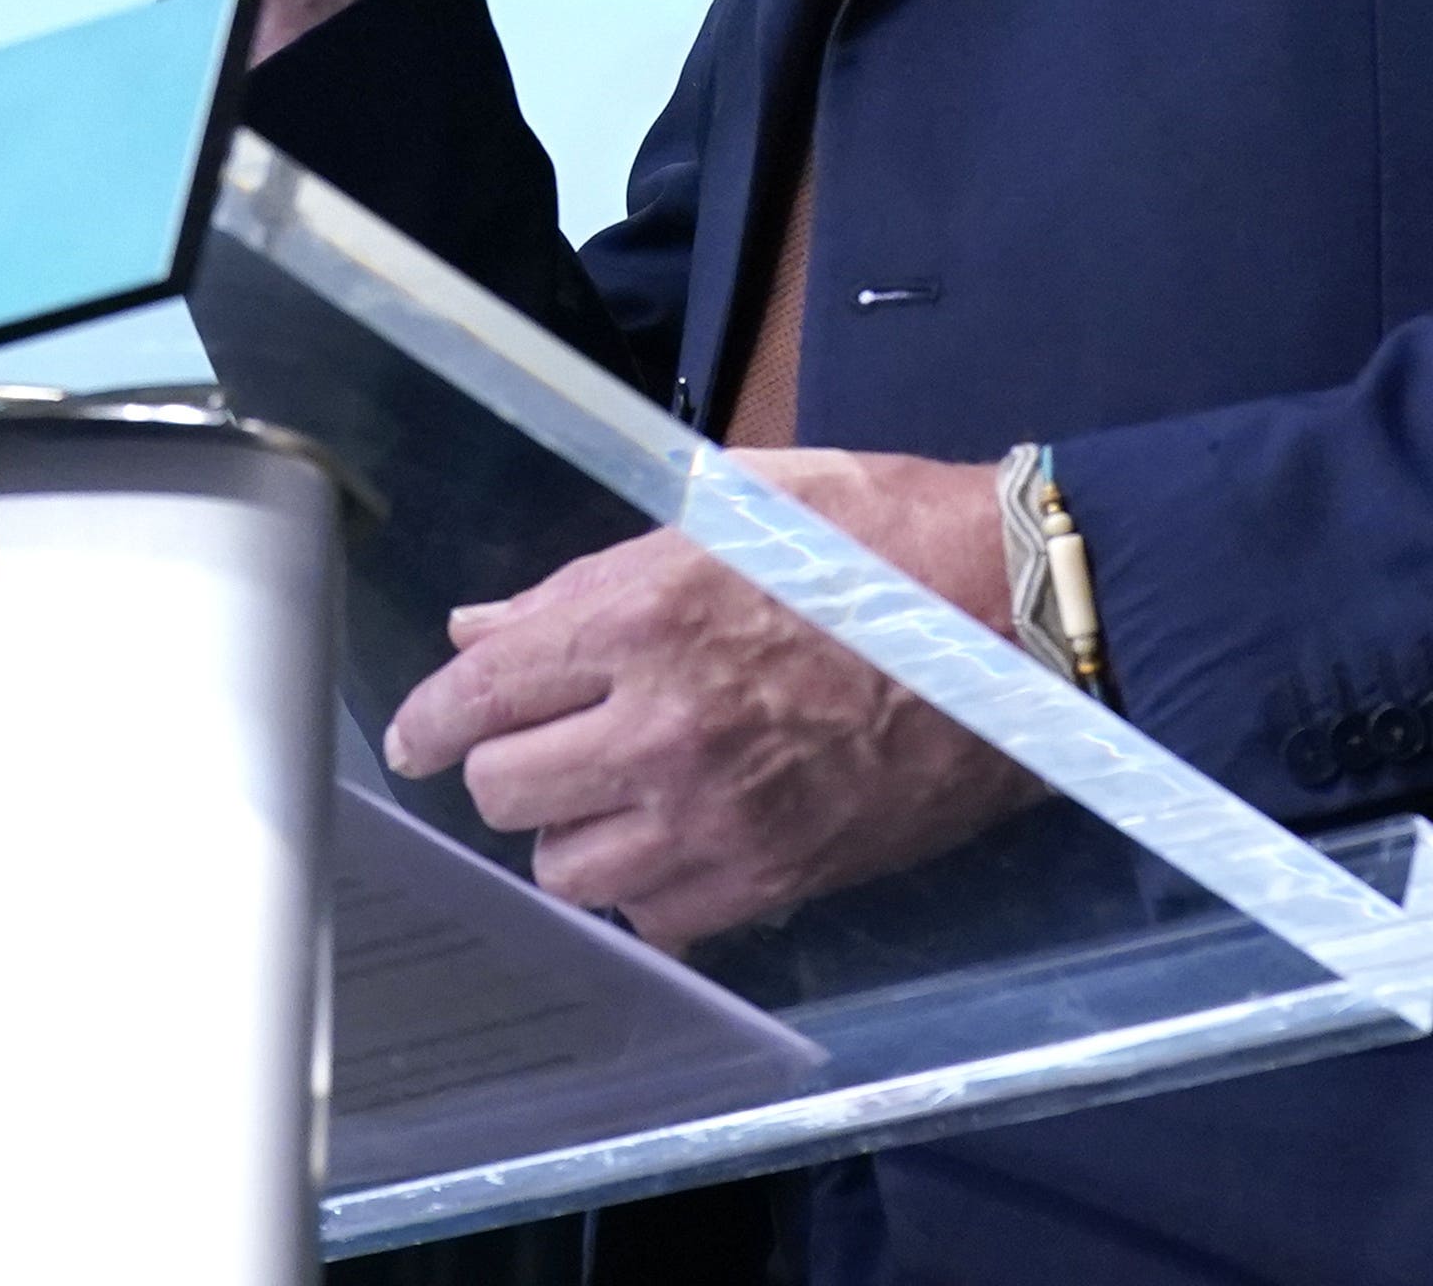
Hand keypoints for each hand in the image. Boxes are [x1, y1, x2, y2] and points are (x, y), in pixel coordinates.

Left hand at [377, 449, 1044, 946]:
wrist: (1016, 627)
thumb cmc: (880, 541)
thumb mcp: (726, 513)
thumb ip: (591, 576)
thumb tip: (488, 625)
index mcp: (639, 617)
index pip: (480, 692)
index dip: (428, 721)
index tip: (416, 737)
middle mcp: (662, 727)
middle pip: (505, 792)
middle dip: (503, 768)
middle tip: (534, 748)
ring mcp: (718, 815)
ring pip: (568, 870)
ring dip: (571, 835)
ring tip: (607, 797)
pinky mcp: (775, 876)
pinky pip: (658, 919)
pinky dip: (649, 890)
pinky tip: (673, 843)